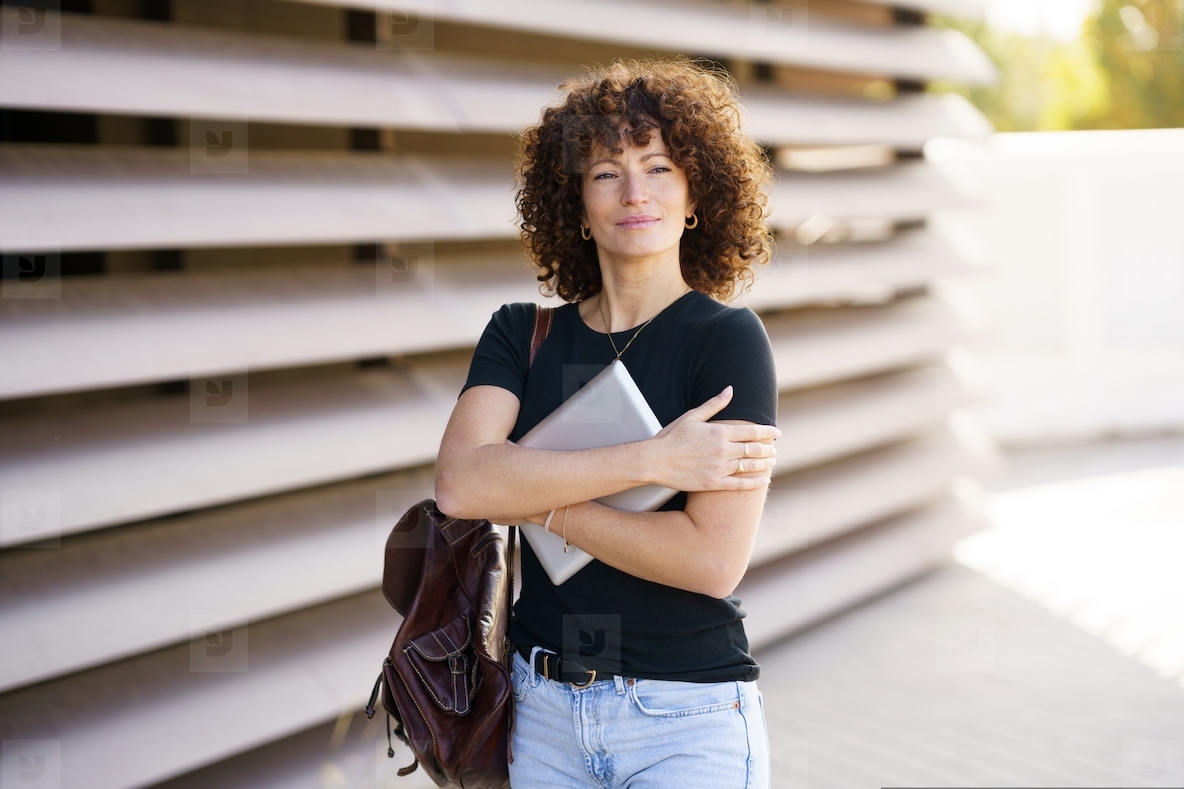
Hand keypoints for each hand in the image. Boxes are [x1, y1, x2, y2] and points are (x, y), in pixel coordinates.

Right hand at [647, 386, 778, 491]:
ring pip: (750, 466)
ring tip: (773, 462)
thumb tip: (730, 389)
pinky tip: (765, 479)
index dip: (768, 432)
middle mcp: (723, 450)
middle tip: (774, 449)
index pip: (752, 431)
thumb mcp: (692, 416)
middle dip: (768, 448)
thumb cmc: (671, 437)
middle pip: (755, 449)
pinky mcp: (714, 483)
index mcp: (719, 432)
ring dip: (765, 463)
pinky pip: (741, 484)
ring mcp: (719, 468)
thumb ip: (714, 404)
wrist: (655, 461)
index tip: (777, 433)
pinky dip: (755, 482)